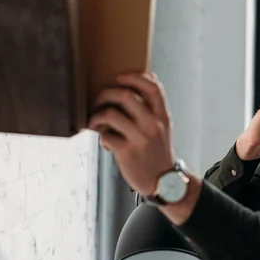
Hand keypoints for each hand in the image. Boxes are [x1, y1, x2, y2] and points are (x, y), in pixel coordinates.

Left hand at [87, 73, 175, 195]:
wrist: (163, 182)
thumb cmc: (158, 153)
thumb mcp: (163, 128)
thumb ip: (154, 108)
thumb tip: (145, 81)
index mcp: (162, 117)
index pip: (153, 88)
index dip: (135, 77)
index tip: (120, 77)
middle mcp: (152, 125)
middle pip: (127, 95)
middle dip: (106, 94)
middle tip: (99, 100)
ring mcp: (140, 138)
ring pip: (111, 114)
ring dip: (97, 115)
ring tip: (95, 122)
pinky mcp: (127, 152)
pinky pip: (105, 135)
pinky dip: (101, 136)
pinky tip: (106, 142)